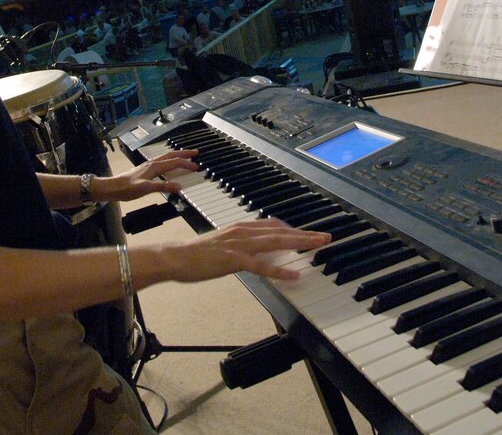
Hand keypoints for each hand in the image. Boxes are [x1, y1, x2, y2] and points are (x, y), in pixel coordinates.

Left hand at [101, 149, 198, 201]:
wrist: (113, 188)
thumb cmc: (127, 188)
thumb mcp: (147, 188)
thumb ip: (163, 187)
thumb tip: (179, 186)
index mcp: (154, 166)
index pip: (174, 162)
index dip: (186, 164)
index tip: (196, 166)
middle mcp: (152, 163)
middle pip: (171, 155)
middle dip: (184, 154)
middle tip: (195, 153)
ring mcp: (148, 166)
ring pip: (166, 157)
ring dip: (177, 156)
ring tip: (184, 157)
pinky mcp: (144, 170)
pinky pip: (161, 162)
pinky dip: (169, 161)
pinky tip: (167, 165)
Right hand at [165, 218, 332, 281]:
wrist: (176, 257)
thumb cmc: (198, 254)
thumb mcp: (225, 245)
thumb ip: (243, 245)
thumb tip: (259, 252)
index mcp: (241, 228)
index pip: (274, 226)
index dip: (294, 230)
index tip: (309, 234)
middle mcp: (243, 232)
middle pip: (281, 232)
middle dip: (305, 235)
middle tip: (325, 237)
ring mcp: (239, 245)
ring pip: (276, 243)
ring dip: (299, 243)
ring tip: (317, 246)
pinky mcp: (233, 260)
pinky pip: (261, 266)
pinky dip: (279, 270)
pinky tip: (294, 275)